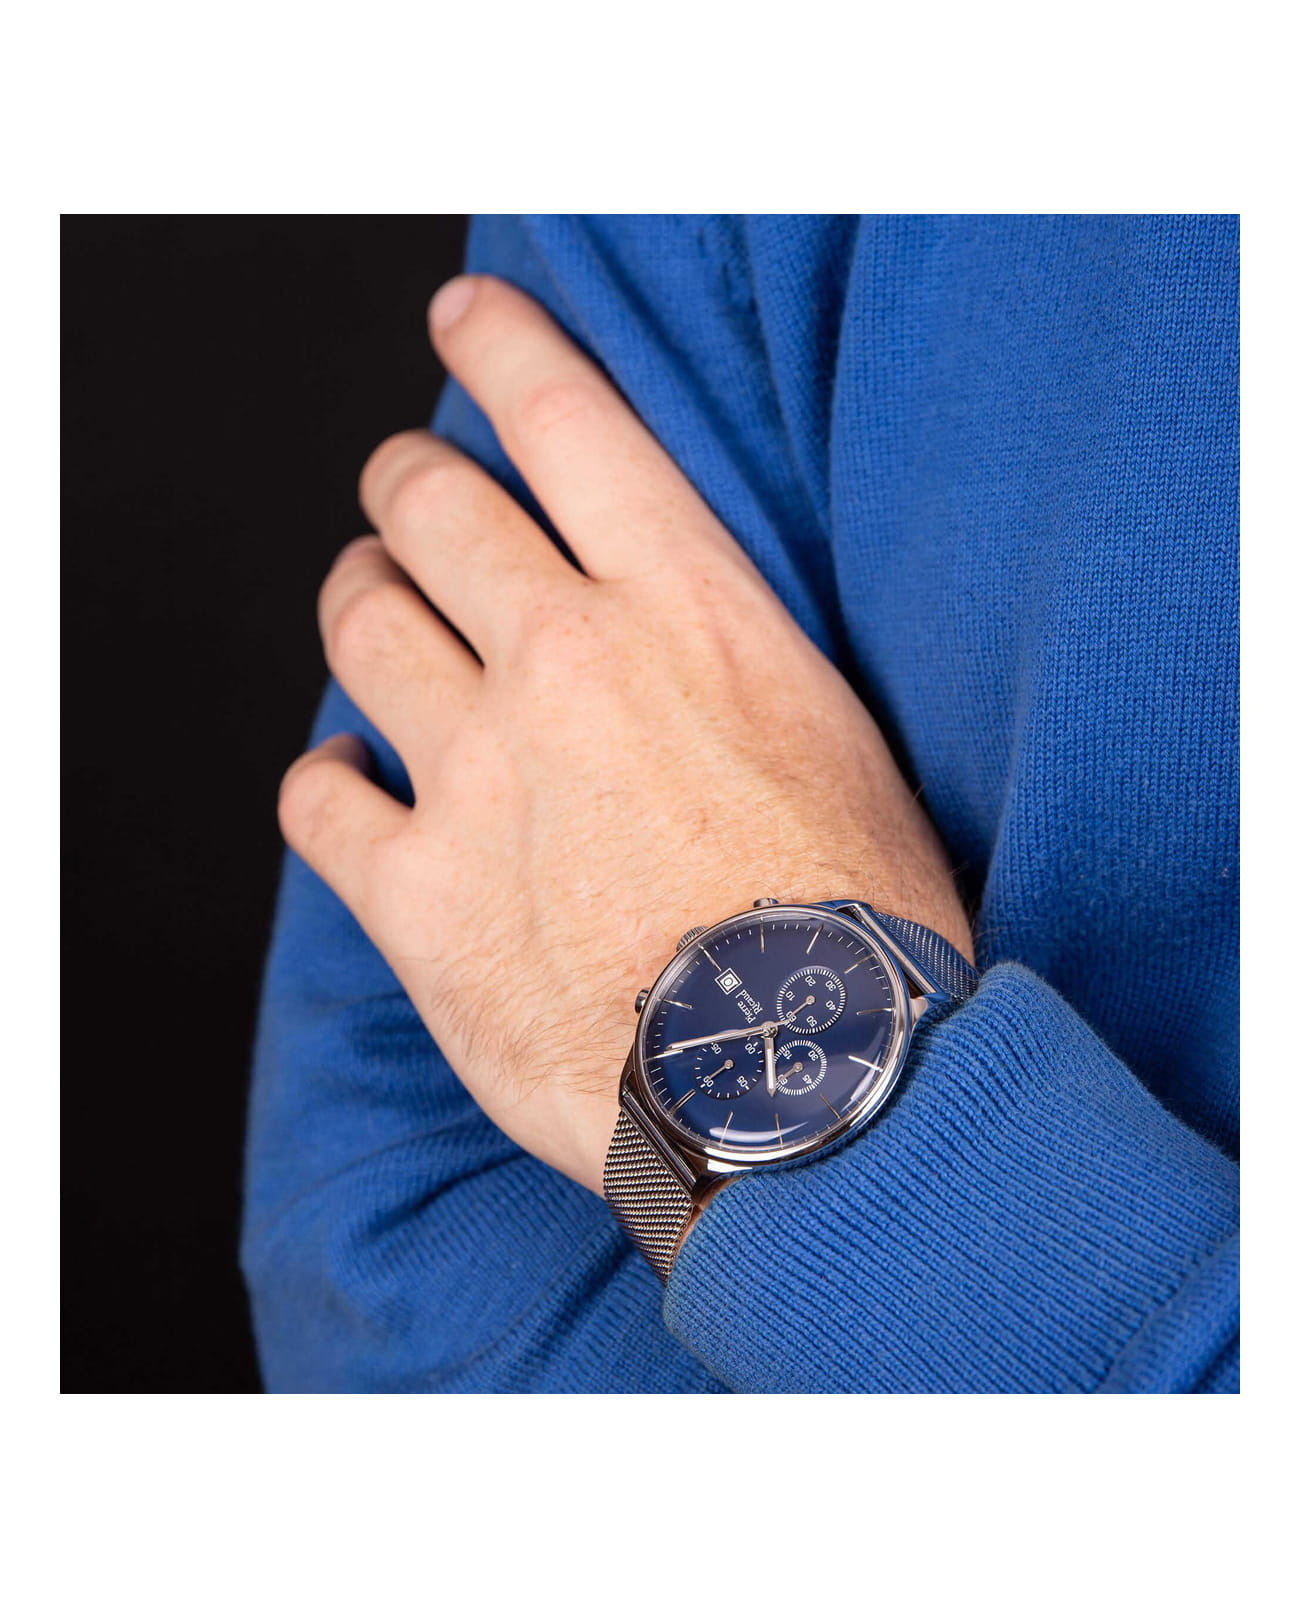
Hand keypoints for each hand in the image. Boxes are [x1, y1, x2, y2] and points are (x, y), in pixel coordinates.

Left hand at [278, 275, 971, 1196]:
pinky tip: (342, 780)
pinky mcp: (420, 898)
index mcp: (683, 613)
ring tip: (367, 603)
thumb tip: (671, 633)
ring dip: (356, 597)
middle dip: (406, 481)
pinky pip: (313, 800)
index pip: (564, 420)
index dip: (498, 348)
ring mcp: (478, 775)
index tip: (463, 323)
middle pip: (428, 508)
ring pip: (359, 624)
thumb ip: (727, 657)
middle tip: (409, 495)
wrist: (807, 1083)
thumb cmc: (855, 922)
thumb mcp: (834, 738)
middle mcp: (565, 665)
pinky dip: (319, 778)